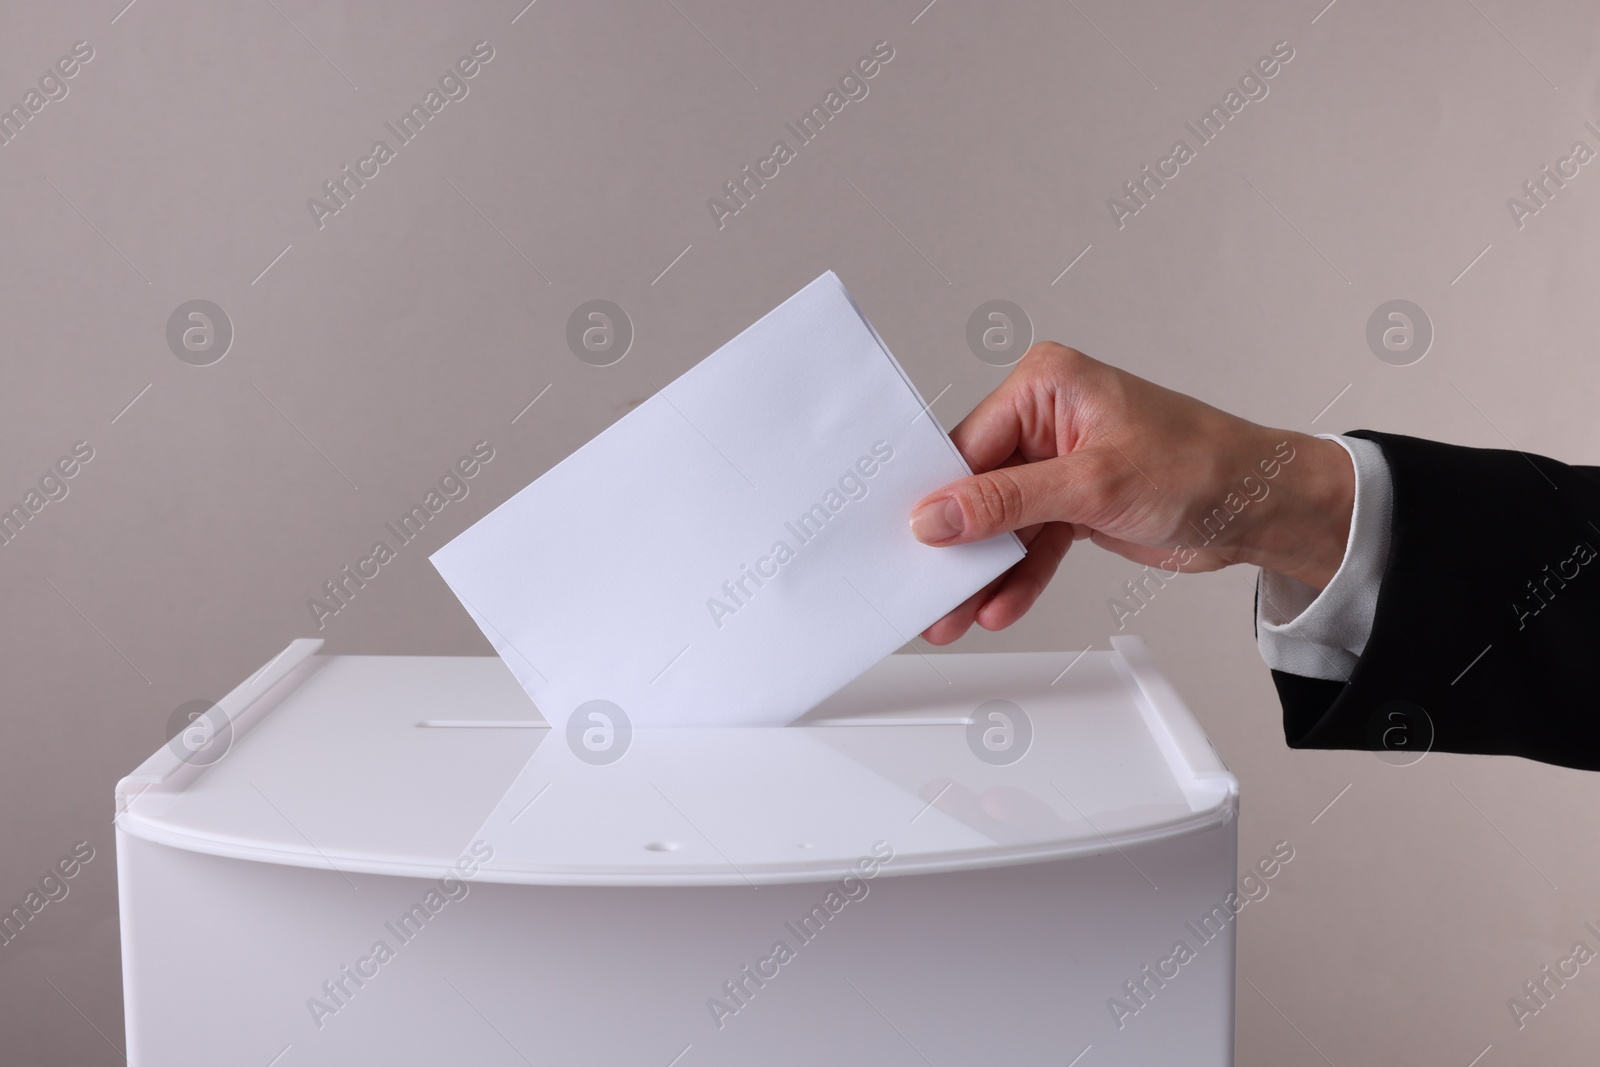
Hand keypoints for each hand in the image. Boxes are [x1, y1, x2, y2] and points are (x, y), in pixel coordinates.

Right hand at [910, 343, 1354, 644]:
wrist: (1263, 507)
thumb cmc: (1203, 465)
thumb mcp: (1093, 483)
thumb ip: (1007, 501)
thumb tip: (937, 515)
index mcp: (1046, 385)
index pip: (967, 444)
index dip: (938, 498)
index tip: (910, 541)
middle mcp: (1046, 419)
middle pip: (976, 487)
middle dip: (956, 544)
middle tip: (928, 590)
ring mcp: (1058, 464)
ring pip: (1000, 523)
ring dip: (983, 571)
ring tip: (954, 614)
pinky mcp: (1073, 503)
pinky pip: (1030, 543)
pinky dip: (1018, 575)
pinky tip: (1000, 605)